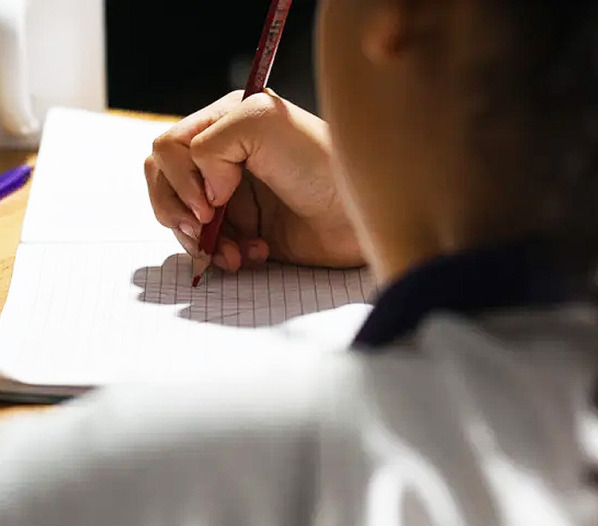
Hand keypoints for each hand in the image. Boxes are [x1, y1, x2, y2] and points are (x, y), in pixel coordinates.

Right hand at [145, 90, 363, 270]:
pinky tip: (256, 254)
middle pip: (164, 185)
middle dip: (178, 213)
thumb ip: (210, 144)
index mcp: (223, 124)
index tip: (211, 204)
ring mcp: (233, 197)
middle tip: (204, 232)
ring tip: (236, 254)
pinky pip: (212, 247)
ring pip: (184, 221)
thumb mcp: (262, 123)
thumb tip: (206, 194)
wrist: (358, 215)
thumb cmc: (319, 164)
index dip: (180, 180)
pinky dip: (225, 255)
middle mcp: (224, 159)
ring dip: (203, 242)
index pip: (168, 149)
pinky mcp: (245, 231)